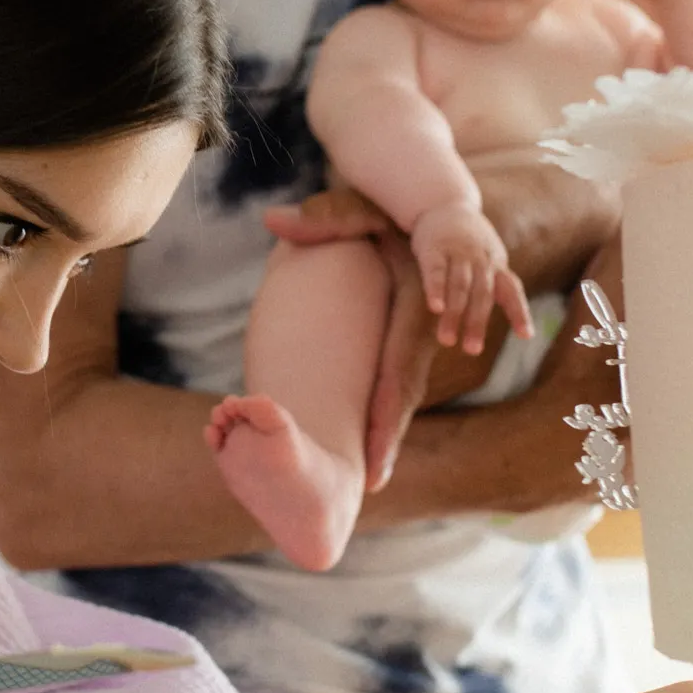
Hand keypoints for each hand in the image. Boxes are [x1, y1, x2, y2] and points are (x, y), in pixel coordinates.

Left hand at [264, 189, 430, 490]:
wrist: (421, 211)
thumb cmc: (383, 211)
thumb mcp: (357, 207)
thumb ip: (320, 215)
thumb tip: (271, 219)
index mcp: (411, 307)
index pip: (398, 367)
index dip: (388, 412)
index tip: (376, 450)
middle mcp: (419, 330)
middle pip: (403, 393)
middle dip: (387, 439)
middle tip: (370, 485)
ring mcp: (415, 339)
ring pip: (401, 394)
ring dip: (385, 435)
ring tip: (368, 480)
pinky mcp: (404, 341)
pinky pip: (395, 382)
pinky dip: (384, 415)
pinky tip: (364, 445)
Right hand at [408, 202, 530, 355]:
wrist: (445, 204)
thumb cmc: (469, 241)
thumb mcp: (490, 258)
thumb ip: (497, 284)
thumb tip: (517, 322)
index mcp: (497, 265)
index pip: (512, 290)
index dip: (519, 312)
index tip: (526, 335)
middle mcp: (481, 260)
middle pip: (481, 295)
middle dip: (476, 323)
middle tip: (471, 350)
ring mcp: (457, 253)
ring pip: (458, 287)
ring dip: (454, 314)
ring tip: (447, 340)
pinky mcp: (434, 248)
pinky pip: (435, 271)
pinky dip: (435, 290)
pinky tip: (434, 308)